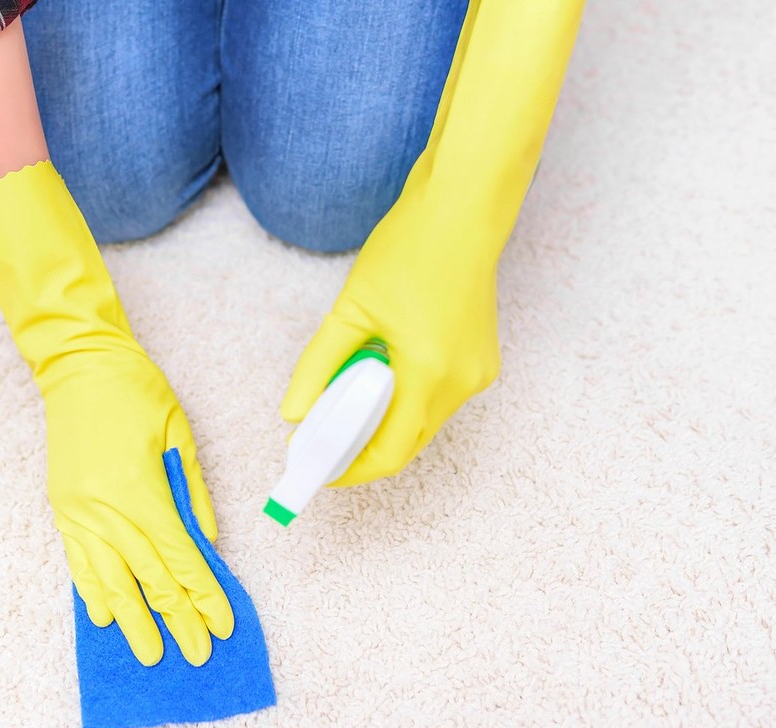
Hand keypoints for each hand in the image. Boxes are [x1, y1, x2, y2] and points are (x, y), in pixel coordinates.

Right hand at [42, 341, 232, 665]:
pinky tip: (102, 618)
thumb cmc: (136, 392)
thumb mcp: (179, 435)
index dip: (202, 594)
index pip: (178, 557)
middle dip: (175, 619)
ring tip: (149, 654)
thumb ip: (193, 493)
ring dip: (131, 621)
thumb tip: (207, 542)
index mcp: (138, 489)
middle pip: (146, 577)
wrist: (79, 367)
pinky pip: (78, 561)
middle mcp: (104, 508)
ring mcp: (77, 512)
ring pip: (108, 579)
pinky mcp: (61, 509)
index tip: (220, 624)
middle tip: (194, 655)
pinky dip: (91, 591)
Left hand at [282, 0, 583, 486]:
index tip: (317, 469)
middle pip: (406, 444)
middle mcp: (462, 382)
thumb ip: (319, 366)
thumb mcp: (350, 311)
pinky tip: (377, 372)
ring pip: (421, 422)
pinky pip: (436, 399)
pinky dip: (403, 399)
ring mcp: (478, 373)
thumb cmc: (410, 249)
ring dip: (381, 420)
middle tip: (319, 435)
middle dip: (361, 447)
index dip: (349, 469)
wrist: (463, 209)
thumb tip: (294, 413)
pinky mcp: (481, 361)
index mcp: (430, 372)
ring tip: (344, 393)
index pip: (388, 453)